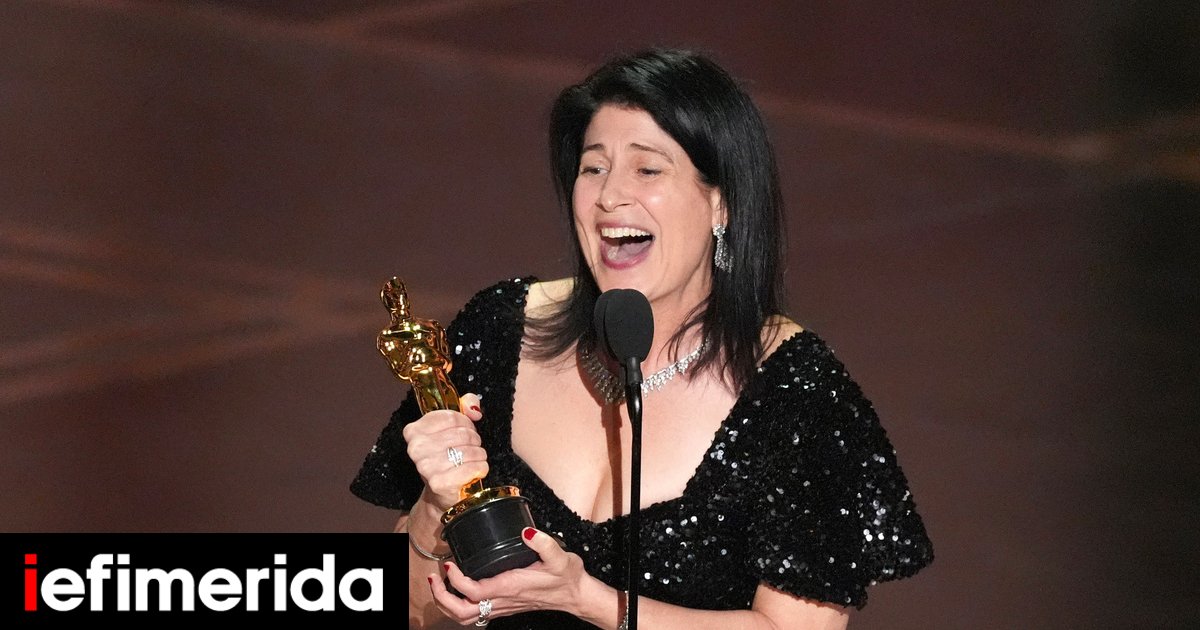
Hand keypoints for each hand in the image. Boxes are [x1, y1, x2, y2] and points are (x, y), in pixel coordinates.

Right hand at [402, 392, 487, 511]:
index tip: (466, 430)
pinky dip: (481, 467)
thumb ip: (465, 405)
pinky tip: (477, 469)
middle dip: (473, 439)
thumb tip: (473, 409)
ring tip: (475, 458)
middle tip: (472, 446)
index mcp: (414, 431)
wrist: (442, 491)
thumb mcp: (453, 426)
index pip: (452, 417)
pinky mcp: (439, 484)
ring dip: (479, 454)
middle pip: (461, 434)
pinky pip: (472, 468)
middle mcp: (416, 449)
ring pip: (469, 451)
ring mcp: (426, 467)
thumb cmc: (447, 455)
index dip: (466, 422)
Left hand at [428, 527, 589, 623]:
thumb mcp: (560, 556)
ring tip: (438, 583)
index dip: (455, 579)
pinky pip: (474, 613)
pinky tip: (457, 588)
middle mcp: (502, 600)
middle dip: (441, 596)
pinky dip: (458, 605)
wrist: (575, 596)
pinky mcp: (504, 606)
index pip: (473, 590)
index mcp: (510, 587)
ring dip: (447, 603)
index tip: (448, 562)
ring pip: (465, 617)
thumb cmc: (567, 577)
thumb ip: (543, 543)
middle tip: (433, 576)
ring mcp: (502, 606)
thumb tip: (526, 531)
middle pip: (461, 611)